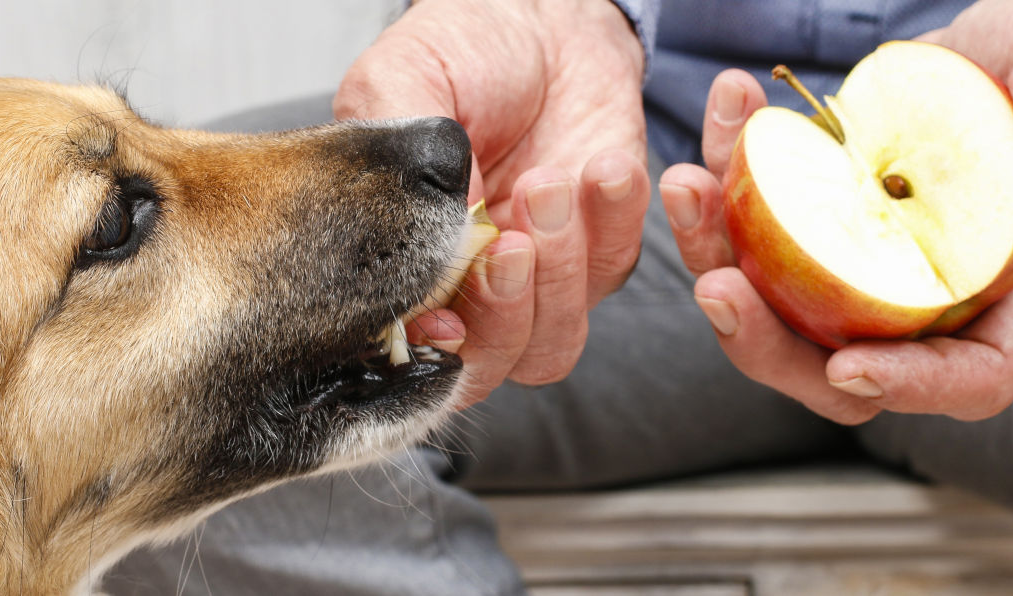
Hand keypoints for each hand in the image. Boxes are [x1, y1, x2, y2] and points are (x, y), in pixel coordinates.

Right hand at [335, 0, 651, 404]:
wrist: (541, 17)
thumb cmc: (459, 52)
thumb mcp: (398, 87)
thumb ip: (398, 169)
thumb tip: (428, 250)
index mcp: (405, 265)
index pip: (412, 350)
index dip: (432, 353)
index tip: (446, 320)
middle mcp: (470, 288)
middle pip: (490, 364)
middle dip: (504, 311)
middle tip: (512, 240)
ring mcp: (541, 279)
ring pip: (554, 341)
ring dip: (559, 270)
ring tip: (550, 181)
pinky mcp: (604, 249)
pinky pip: (614, 270)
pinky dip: (614, 223)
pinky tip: (603, 167)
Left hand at [659, 0, 1012, 423]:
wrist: (1007, 47)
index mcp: (1007, 281)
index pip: (968, 375)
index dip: (909, 387)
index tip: (849, 368)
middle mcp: (923, 290)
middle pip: (836, 365)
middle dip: (765, 339)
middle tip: (716, 284)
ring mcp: (860, 260)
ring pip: (773, 298)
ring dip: (714, 248)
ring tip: (689, 184)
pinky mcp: (815, 216)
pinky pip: (754, 222)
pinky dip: (726, 175)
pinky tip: (727, 111)